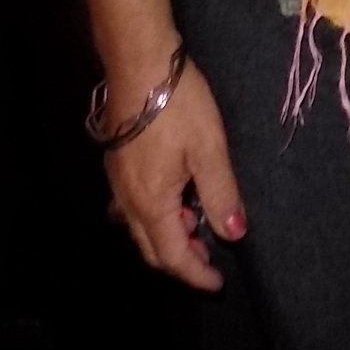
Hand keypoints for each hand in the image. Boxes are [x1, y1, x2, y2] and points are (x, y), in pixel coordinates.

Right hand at [104, 60, 246, 291]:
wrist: (139, 64)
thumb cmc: (179, 106)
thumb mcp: (209, 149)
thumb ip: (221, 195)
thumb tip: (233, 235)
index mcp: (151, 203)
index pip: (172, 255)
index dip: (195, 274)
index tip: (218, 284)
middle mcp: (127, 202)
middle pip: (151, 248)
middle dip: (181, 260)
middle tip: (210, 258)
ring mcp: (117, 183)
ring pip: (139, 228)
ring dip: (167, 236)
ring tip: (198, 226)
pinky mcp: (116, 165)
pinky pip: (133, 208)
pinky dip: (156, 216)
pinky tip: (175, 198)